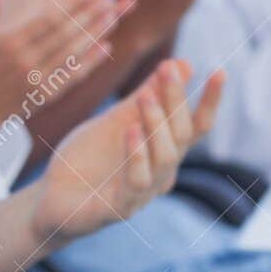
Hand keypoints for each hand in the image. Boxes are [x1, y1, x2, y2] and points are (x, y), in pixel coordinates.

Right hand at [0, 0, 143, 132]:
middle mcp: (27, 62)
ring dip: (95, 34)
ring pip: (74, 53)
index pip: (48, 21)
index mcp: (10, 44)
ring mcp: (38, 80)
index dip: (72, 6)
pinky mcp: (46, 95)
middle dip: (89, 15)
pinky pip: (74, 76)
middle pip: (66, 35)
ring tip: (112, 15)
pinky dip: (91, 62)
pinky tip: (106, 47)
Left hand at [28, 59, 225, 248]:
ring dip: (156, 124)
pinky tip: (131, 131)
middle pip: (180, 136)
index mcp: (163, 153)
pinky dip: (136, 156)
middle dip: (175, 101)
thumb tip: (181, 62)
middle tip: (167, 69)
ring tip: (144, 96)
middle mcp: (160, 174)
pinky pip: (135, 183)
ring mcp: (142, 194)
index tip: (220, 71)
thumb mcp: (117, 119)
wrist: (50, 197)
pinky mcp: (118, 208)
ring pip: (164, 159)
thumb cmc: (88, 158)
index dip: (209, 102)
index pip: (195, 127)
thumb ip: (147, 95)